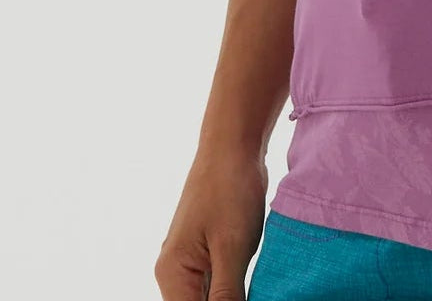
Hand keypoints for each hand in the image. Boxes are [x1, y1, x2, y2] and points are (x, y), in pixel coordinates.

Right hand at [155, 148, 267, 300]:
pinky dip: (235, 289)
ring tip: (257, 288)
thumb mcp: (232, 248)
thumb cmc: (230, 189)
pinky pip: (218, 284)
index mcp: (174, 275)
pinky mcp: (208, 252)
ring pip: (209, 299)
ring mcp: (191, 262)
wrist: (233, 145)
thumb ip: (226, 295)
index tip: (244, 299)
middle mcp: (176, 274)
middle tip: (256, 292)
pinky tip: (256, 285)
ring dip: (232, 299)